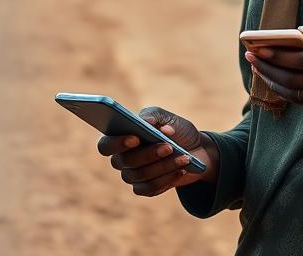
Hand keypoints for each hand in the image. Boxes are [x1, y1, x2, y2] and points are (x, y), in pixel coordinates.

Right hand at [96, 107, 218, 196]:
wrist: (196, 149)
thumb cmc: (176, 130)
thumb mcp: (167, 117)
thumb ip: (153, 115)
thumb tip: (145, 121)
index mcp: (120, 137)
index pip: (105, 145)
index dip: (117, 143)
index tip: (135, 138)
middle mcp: (122, 158)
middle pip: (125, 161)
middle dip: (148, 154)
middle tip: (168, 146)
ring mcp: (132, 176)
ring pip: (141, 175)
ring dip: (164, 165)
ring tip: (183, 157)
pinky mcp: (145, 189)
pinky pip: (151, 188)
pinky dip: (168, 178)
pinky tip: (182, 169)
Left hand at [246, 17, 302, 111]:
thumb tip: (301, 31)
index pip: (300, 61)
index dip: (275, 56)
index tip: (257, 48)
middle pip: (293, 80)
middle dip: (267, 69)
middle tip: (250, 57)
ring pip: (297, 95)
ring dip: (273, 82)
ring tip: (258, 68)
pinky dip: (287, 92)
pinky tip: (276, 79)